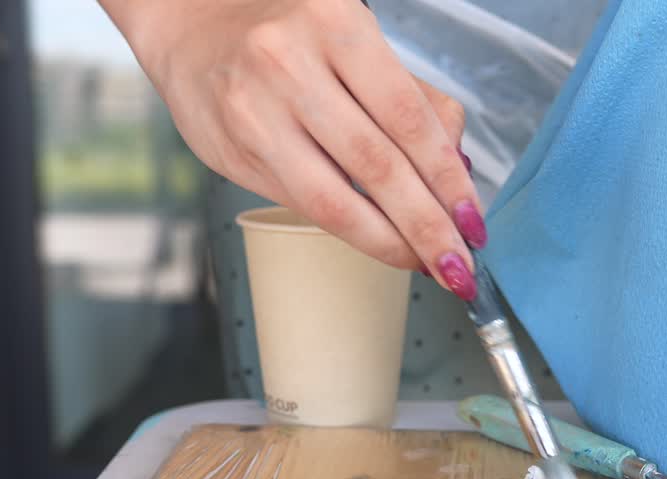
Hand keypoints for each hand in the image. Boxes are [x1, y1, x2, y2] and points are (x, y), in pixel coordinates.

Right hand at [101, 0, 484, 299]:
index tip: (474, 221)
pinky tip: (383, 243)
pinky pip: (305, 205)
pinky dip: (353, 232)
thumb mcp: (356, 44)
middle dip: (428, 226)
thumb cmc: (290, 38)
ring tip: (428, 266)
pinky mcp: (233, 153)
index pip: (408, 118)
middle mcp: (289, 64)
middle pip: (378, 166)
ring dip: (391, 242)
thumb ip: (413, 99)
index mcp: (335, 24)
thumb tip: (457, 168)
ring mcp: (254, 112)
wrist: (192, 31)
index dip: (447, 180)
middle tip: (460, 266)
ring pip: (337, 199)